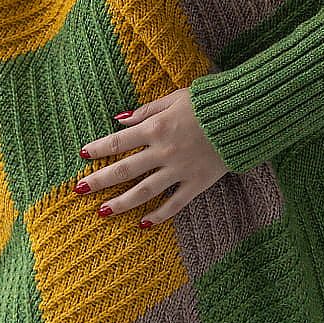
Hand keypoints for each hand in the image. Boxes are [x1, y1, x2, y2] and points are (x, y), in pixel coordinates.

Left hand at [76, 87, 228, 226]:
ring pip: (144, 191)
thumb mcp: (174, 98)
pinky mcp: (197, 183)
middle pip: (124, 169)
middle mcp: (163, 151)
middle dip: (99, 180)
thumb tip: (119, 120)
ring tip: (102, 212)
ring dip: (121, 203)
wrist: (243, 117)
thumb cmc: (208, 103)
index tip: (82, 155)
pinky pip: (174, 204)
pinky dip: (158, 216)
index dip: (98, 148)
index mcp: (156, 127)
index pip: (118, 141)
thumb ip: (146, 110)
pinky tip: (143, 224)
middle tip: (79, 190)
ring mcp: (180, 170)